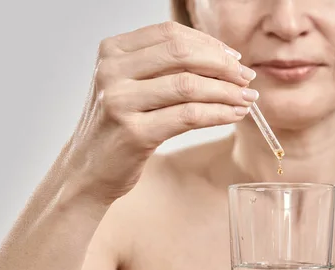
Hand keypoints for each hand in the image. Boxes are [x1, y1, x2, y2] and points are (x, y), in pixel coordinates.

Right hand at [62, 21, 257, 202]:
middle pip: (182, 54)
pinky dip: (219, 113)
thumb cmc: (117, 126)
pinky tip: (234, 115)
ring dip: (227, 91)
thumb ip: (163, 67)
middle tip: (247, 78)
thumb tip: (223, 59)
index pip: (171, 33)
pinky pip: (189, 116)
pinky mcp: (134, 133)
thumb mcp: (130, 86)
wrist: (86, 171)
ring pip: (189, 85)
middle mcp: (112, 71)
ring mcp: (120, 101)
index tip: (234, 58)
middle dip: (223, 65)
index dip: (209, 44)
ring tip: (248, 99)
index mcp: (112, 51)